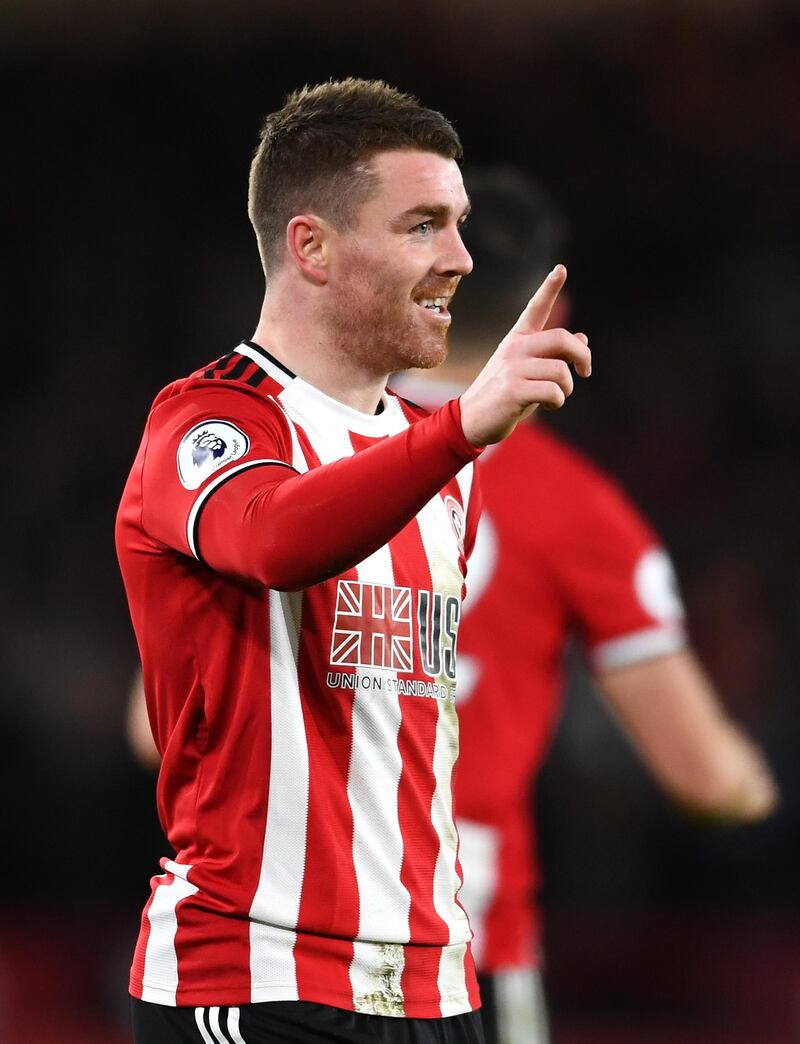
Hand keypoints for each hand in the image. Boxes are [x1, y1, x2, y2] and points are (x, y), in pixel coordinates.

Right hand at [459, 265, 591, 447]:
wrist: (471, 419)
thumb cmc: (505, 394)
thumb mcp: (529, 371)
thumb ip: (554, 355)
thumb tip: (583, 339)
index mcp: (517, 340)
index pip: (535, 309)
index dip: (549, 288)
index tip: (560, 269)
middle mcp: (515, 348)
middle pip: (562, 339)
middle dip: (582, 357)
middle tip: (585, 372)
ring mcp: (512, 368)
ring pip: (561, 371)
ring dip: (567, 388)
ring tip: (555, 397)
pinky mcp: (513, 390)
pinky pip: (553, 391)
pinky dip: (557, 401)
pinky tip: (548, 405)